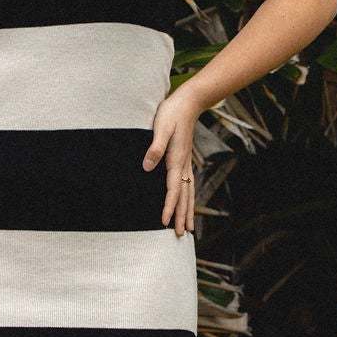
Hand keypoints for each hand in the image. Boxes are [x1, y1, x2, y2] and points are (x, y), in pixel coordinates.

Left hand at [142, 83, 200, 237]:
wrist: (189, 102)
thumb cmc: (172, 113)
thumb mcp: (160, 127)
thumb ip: (154, 148)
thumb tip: (147, 167)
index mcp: (176, 159)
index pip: (173, 189)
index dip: (168, 207)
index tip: (164, 222)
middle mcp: (183, 164)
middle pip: (184, 196)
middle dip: (182, 216)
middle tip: (182, 235)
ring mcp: (186, 162)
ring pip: (189, 192)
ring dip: (188, 210)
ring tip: (188, 227)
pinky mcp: (185, 159)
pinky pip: (188, 184)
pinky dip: (189, 198)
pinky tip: (188, 204)